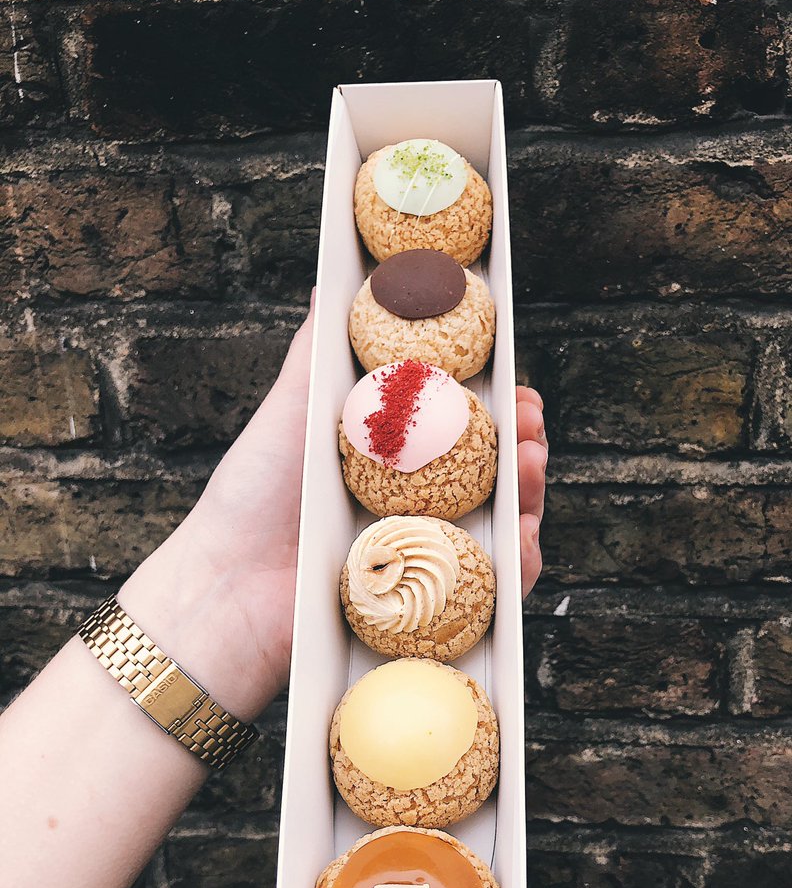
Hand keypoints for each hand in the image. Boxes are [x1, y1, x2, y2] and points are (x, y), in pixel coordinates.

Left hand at [120, 297, 547, 720]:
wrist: (229, 588)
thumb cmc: (252, 497)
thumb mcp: (291, 410)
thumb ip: (319, 351)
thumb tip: (333, 283)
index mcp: (384, 457)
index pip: (455, 423)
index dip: (492, 402)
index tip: (514, 379)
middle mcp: (409, 502)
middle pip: (488, 469)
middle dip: (520, 441)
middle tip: (529, 421)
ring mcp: (421, 552)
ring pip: (496, 521)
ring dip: (527, 492)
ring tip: (529, 464)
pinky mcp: (427, 605)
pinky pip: (488, 585)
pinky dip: (517, 561)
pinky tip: (525, 534)